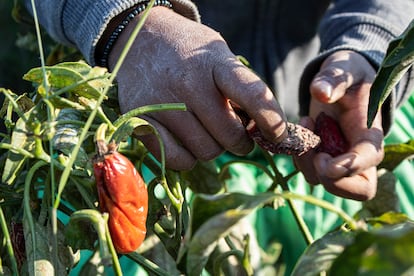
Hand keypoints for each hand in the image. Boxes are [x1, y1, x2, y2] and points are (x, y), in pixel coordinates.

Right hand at [108, 7, 286, 169]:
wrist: (139, 39)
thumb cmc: (187, 51)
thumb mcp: (218, 55)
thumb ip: (240, 88)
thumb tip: (262, 129)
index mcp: (214, 62)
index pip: (253, 95)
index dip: (272, 120)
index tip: (279, 134)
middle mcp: (188, 83)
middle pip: (230, 135)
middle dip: (241, 141)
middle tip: (236, 133)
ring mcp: (162, 104)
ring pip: (206, 151)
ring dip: (213, 147)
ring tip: (205, 129)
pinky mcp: (140, 121)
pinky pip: (178, 160)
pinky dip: (188, 158)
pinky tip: (187, 143)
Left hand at [294, 50, 383, 200]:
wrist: (339, 82)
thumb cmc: (347, 75)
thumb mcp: (343, 69)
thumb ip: (334, 79)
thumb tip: (320, 92)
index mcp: (370, 133)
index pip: (370, 160)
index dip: (352, 167)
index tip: (328, 163)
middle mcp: (359, 154)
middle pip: (358, 190)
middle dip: (332, 180)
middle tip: (315, 153)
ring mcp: (341, 160)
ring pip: (326, 183)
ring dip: (308, 163)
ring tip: (305, 125)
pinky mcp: (323, 159)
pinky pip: (309, 172)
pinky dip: (299, 158)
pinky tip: (300, 132)